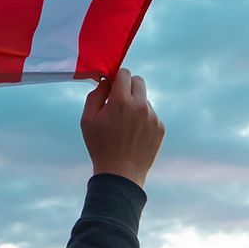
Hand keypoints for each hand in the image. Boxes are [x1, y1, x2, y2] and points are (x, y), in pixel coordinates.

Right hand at [80, 67, 163, 187]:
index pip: (124, 73)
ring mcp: (153, 117)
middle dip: (128, 85)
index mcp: (121, 101)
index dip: (117, 77)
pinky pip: (151, 115)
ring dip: (135, 105)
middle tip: (119, 100)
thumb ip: (96, 95)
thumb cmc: (100, 146)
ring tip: (125, 126)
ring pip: (144, 100)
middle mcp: (140, 106)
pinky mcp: (160, 128)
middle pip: (139, 81)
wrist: (121, 174)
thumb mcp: (87, 120)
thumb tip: (105, 81)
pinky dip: (143, 119)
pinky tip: (134, 135)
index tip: (112, 86)